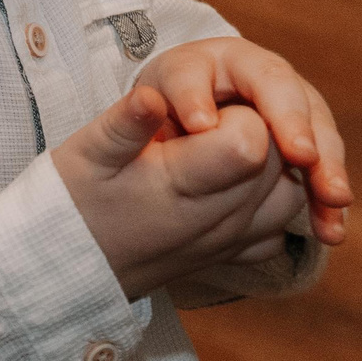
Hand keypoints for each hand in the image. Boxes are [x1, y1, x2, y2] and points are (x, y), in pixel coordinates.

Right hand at [52, 87, 316, 301]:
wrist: (71, 264)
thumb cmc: (75, 201)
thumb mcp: (85, 154)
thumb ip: (125, 124)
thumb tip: (154, 96)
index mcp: (182, 187)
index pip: (250, 140)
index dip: (232, 113)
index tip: (197, 114)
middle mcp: (219, 219)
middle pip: (277, 160)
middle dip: (254, 130)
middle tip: (203, 126)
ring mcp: (232, 242)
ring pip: (290, 193)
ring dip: (271, 165)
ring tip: (221, 150)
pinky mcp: (235, 255)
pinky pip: (281, 227)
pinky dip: (272, 202)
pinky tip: (235, 186)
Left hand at [133, 37, 350, 242]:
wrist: (161, 158)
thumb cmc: (137, 140)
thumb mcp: (120, 130)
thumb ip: (128, 121)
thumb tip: (146, 104)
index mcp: (201, 63)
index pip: (210, 68)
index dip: (207, 95)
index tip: (200, 126)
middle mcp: (251, 78)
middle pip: (282, 88)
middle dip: (294, 123)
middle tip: (301, 157)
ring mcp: (285, 111)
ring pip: (315, 127)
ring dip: (327, 165)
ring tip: (333, 198)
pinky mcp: (302, 149)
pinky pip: (323, 169)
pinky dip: (328, 199)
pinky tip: (331, 230)